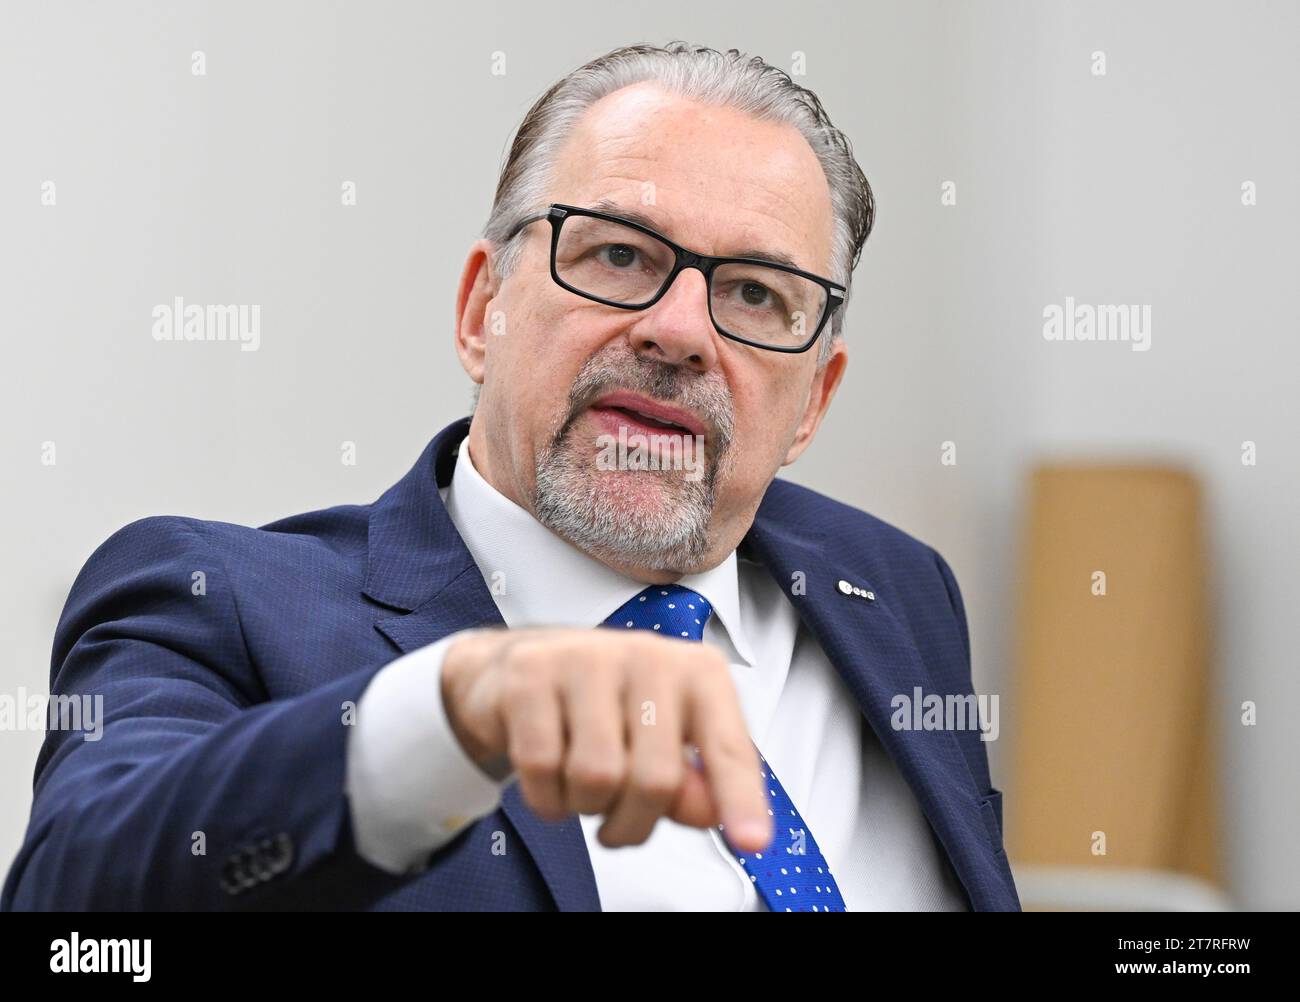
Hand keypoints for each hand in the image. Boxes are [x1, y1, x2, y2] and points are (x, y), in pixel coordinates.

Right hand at [440, 626, 771, 852]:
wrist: (523, 670)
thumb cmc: (607, 708)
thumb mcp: (662, 743)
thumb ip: (692, 785)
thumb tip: (707, 812)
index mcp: (698, 673)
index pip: (728, 748)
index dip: (740, 800)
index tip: (752, 841)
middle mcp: (649, 655)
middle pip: (656, 780)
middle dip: (632, 821)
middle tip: (618, 818)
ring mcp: (586, 658)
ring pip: (597, 777)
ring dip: (584, 806)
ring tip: (580, 783)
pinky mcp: (531, 673)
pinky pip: (542, 766)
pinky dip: (545, 795)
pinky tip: (548, 775)